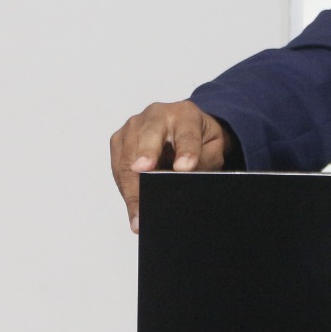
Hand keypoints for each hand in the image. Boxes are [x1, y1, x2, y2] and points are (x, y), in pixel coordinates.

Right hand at [109, 100, 229, 232]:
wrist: (185, 126)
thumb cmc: (199, 139)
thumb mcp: (212, 148)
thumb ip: (204, 162)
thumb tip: (186, 182)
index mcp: (184, 114)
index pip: (186, 134)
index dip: (186, 152)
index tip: (185, 168)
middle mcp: (155, 115)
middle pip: (148, 140)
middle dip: (145, 161)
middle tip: (146, 183)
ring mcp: (133, 127)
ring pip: (128, 158)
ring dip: (131, 190)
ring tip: (139, 217)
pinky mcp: (119, 141)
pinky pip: (117, 168)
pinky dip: (125, 190)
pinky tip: (133, 209)